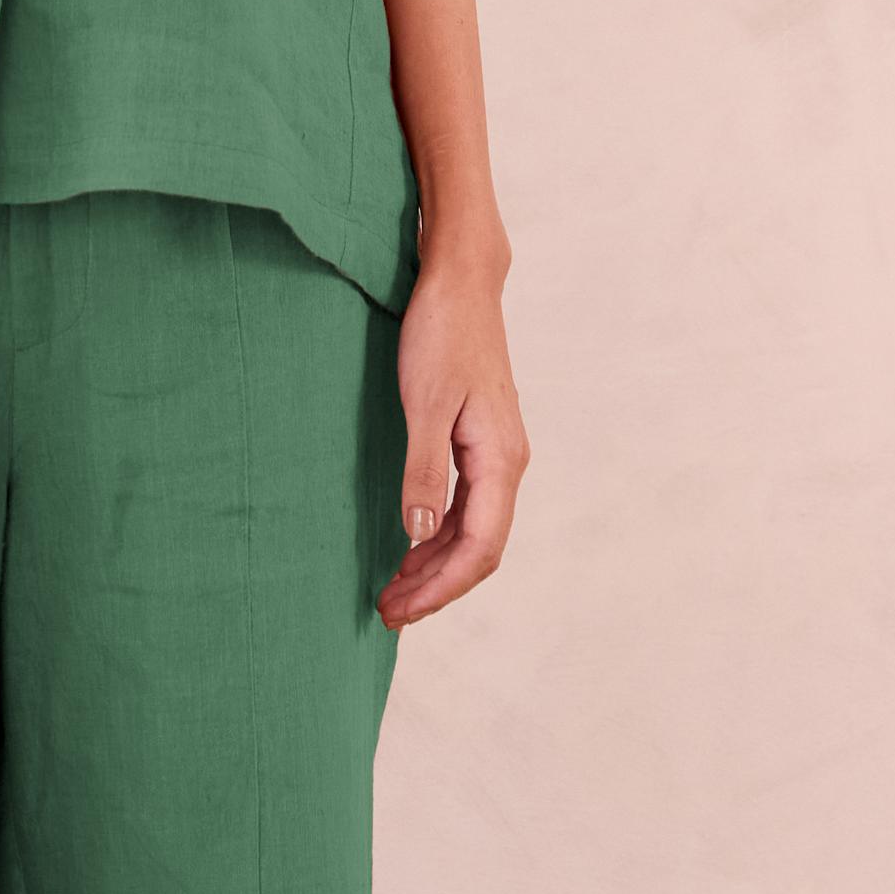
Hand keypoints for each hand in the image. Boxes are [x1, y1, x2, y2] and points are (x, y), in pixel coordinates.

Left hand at [378, 253, 528, 625]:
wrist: (459, 282)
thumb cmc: (442, 334)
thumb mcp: (424, 403)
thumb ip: (424, 471)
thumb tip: (419, 534)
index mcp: (500, 459)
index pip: (479, 547)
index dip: (441, 587)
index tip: (401, 609)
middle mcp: (508, 463)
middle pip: (479, 549)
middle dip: (435, 586)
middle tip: (386, 611)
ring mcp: (496, 454)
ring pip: (473, 530)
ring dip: (434, 565)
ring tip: (392, 590)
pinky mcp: (480, 443)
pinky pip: (467, 507)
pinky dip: (439, 535)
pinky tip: (410, 547)